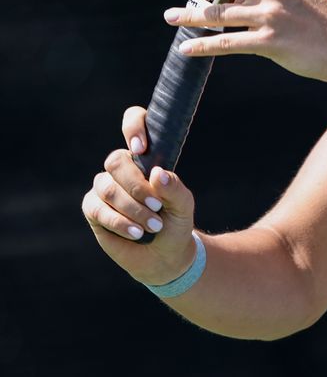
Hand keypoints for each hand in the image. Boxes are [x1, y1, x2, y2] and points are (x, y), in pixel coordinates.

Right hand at [81, 106, 198, 284]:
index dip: (133, 126)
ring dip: (132, 208)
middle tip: (158, 206)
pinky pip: (97, 208)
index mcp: (146, 157)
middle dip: (137, 186)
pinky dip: (119, 222)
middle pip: (116, 161)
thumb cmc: (176, 221)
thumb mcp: (184, 205)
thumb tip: (156, 173)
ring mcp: (105, 186)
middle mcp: (123, 168)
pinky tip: (136, 232)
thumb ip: (174, 188)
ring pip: (107, 187)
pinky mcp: (93, 208)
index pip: (135, 122)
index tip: (141, 147)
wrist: (165, 254)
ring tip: (153, 226)